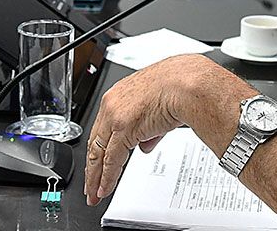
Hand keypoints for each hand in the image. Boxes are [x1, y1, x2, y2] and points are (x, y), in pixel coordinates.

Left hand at [84, 54, 210, 205]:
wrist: (186, 83)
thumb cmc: (178, 86)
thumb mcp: (157, 106)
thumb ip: (148, 130)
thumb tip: (145, 145)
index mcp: (118, 95)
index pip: (101, 129)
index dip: (98, 149)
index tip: (97, 163)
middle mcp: (111, 104)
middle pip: (95, 142)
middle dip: (92, 167)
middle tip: (90, 184)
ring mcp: (115, 116)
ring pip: (98, 153)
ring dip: (96, 177)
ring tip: (95, 194)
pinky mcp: (123, 129)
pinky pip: (111, 160)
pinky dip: (107, 177)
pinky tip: (105, 189)